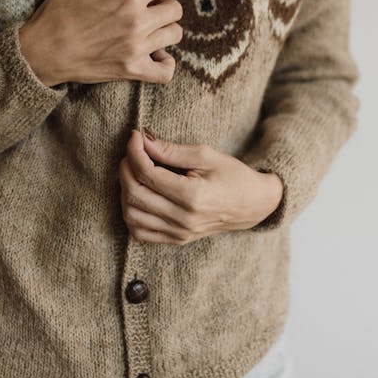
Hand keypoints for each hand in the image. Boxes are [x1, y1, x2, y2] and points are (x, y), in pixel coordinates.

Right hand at [18, 0, 182, 87]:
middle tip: (148, 9)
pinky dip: (166, 63)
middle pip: (174, 9)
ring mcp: (137, 48)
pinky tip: (155, 55)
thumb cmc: (55, 14)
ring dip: (164, 30)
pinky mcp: (132, 71)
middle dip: (163, 5)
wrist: (42, 52)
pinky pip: (166, 71)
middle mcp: (137, 22)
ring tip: (150, 31)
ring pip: (174, 35)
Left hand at [118, 128, 283, 243]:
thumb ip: (171, 150)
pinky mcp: (176, 240)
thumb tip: (142, 139)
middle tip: (132, 153)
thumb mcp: (205, 155)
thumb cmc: (232, 176)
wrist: (253, 205)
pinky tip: (137, 196)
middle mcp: (183, 219)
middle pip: (135, 194)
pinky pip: (140, 233)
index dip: (134, 152)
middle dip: (125, 169)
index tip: (135, 137)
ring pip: (132, 215)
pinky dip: (131, 214)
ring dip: (124, 190)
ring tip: (134, 172)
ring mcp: (179, 233)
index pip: (147, 174)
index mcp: (193, 196)